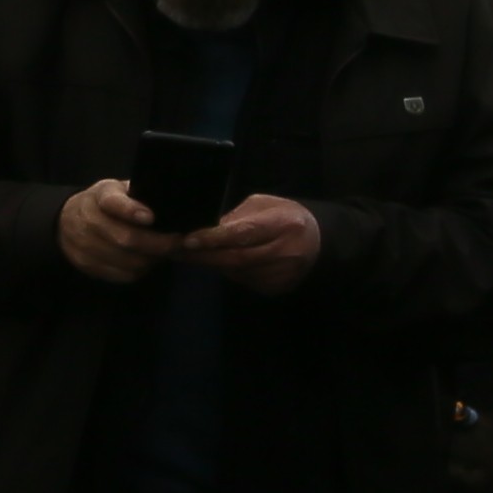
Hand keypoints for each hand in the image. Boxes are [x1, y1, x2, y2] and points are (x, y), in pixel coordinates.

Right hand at [56, 174, 174, 285]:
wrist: (68, 220)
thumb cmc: (105, 203)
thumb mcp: (119, 190)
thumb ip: (139, 197)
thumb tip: (170, 207)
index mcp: (100, 196)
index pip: (112, 203)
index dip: (130, 211)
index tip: (150, 218)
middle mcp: (87, 220)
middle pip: (125, 238)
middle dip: (157, 244)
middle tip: (177, 243)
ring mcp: (83, 245)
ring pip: (127, 261)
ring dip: (150, 260)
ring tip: (161, 253)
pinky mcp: (86, 265)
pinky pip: (121, 274)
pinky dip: (139, 271)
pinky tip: (145, 262)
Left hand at [181, 190, 321, 295]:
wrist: (319, 241)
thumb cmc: (285, 216)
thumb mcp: (264, 204)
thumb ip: (237, 216)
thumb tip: (208, 230)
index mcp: (284, 224)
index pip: (243, 234)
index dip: (214, 239)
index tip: (187, 241)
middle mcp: (286, 252)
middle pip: (237, 258)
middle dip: (202, 255)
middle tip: (173, 252)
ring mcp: (283, 274)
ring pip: (237, 272)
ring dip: (211, 264)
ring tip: (188, 255)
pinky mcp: (278, 287)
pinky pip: (244, 281)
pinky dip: (227, 272)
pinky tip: (217, 262)